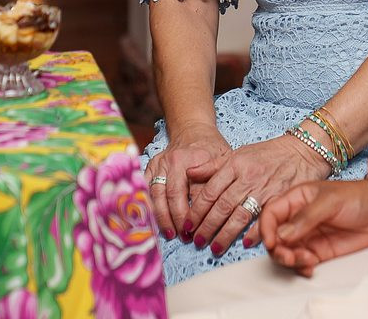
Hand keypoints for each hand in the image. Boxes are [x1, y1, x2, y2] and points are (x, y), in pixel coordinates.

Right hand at [146, 122, 231, 240]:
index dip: (192, 214)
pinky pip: (145, 190)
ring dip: (161, 217)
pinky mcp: (149, 168)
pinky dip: (148, 207)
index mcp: (189, 159)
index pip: (190, 193)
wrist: (193, 131)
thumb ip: (216, 181)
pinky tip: (152, 222)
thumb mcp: (223, 160)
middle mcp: (170, 161)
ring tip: (170, 233)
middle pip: (169, 195)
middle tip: (183, 236)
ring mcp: (157, 164)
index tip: (196, 231)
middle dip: (175, 219)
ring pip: (155, 195)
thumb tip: (209, 210)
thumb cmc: (211, 148)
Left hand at [186, 133, 331, 257]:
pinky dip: (255, 232)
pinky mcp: (280, 198)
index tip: (187, 225)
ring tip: (214, 248)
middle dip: (207, 226)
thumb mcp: (239, 153)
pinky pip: (264, 218)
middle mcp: (247, 177)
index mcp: (234, 165)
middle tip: (196, 241)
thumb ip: (213, 165)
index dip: (196, 210)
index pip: (210, 191)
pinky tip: (245, 243)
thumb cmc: (269, 154)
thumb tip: (188, 173)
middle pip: (222, 206)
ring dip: (225, 234)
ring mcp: (264, 188)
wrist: (302, 150)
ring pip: (240, 215)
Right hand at [260, 180, 367, 276]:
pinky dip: (301, 268)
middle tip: (289, 257)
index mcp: (296, 199)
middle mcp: (297, 219)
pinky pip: (301, 263)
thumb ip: (305, 218)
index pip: (271, 214)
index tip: (271, 243)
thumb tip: (282, 234)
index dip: (266, 228)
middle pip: (275, 237)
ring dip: (290, 260)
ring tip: (307, 260)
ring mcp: (307, 236)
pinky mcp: (318, 251)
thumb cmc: (355, 197)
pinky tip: (310, 267)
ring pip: (286, 252)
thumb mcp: (329, 201)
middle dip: (278, 250)